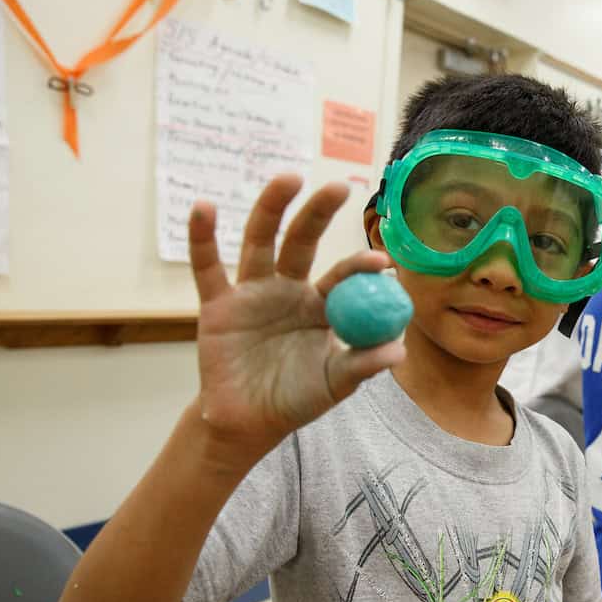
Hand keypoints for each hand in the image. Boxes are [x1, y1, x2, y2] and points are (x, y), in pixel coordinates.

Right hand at [188, 175, 404, 458]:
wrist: (249, 423)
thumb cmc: (296, 400)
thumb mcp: (334, 384)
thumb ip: (361, 365)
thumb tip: (399, 350)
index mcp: (321, 306)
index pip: (342, 276)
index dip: (360, 266)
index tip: (382, 262)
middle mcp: (287, 290)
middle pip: (303, 242)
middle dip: (319, 214)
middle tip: (339, 187)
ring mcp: (252, 293)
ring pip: (260, 243)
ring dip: (272, 208)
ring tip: (288, 178)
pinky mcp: (218, 305)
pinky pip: (208, 268)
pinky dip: (202, 238)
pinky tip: (203, 207)